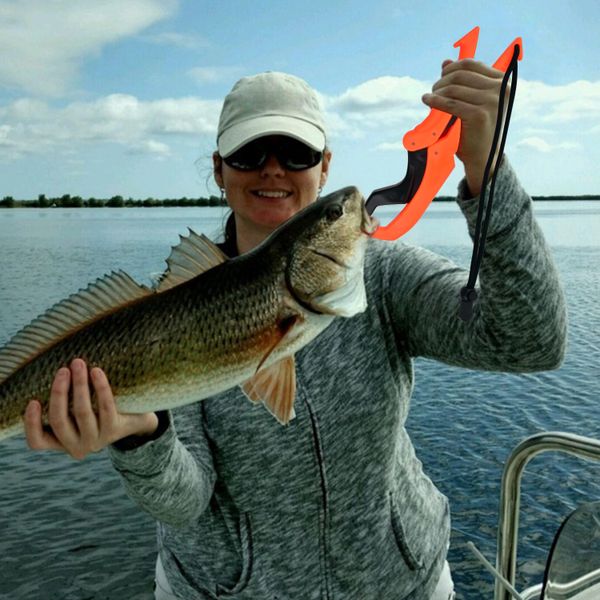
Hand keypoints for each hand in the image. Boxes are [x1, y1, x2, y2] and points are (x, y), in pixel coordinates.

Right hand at [24, 358, 158, 459]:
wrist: (136, 422)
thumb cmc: (99, 412)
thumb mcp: (77, 415)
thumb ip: (63, 403)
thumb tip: (46, 371)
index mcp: (61, 442)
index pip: (38, 442)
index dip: (31, 424)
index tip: (32, 401)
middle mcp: (76, 446)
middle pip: (59, 421)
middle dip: (58, 392)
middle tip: (62, 369)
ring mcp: (95, 441)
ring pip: (81, 412)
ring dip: (78, 385)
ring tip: (78, 364)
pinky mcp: (113, 431)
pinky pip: (105, 406)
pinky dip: (100, 387)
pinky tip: (96, 371)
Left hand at [422, 58, 507, 195]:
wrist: (484, 157)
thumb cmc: (477, 129)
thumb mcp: (473, 101)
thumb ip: (463, 81)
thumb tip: (446, 61)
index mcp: (502, 82)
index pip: (471, 65)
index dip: (452, 68)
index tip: (441, 76)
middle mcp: (500, 89)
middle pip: (461, 74)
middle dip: (442, 81)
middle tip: (433, 90)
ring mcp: (491, 101)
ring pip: (454, 88)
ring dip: (437, 91)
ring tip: (430, 97)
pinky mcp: (479, 115)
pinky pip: (450, 103)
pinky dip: (435, 101)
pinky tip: (427, 101)